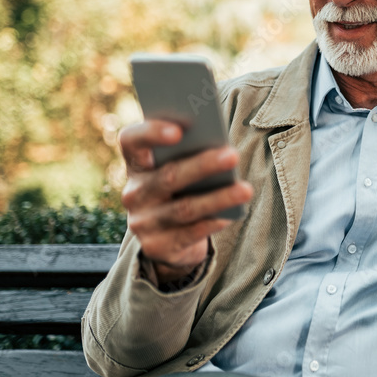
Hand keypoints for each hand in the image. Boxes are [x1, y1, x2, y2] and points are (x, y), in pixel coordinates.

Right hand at [119, 120, 252, 283]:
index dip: (151, 133)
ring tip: (245, 190)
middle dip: (203, 165)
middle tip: (233, 155)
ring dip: (218, 198)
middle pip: (168, 176)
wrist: (170, 239)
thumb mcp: (181, 169)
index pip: (131, 141)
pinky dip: (212, 222)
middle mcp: (134, 193)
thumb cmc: (183, 189)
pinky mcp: (156, 246)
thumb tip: (222, 146)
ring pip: (184, 208)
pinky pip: (189, 234)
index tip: (178, 131)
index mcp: (137, 164)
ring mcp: (143, 222)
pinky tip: (231, 215)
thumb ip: (191, 154)